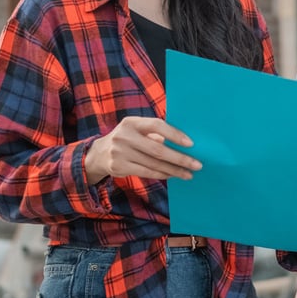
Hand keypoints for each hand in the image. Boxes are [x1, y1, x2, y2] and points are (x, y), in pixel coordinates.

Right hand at [84, 116, 200, 181]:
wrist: (100, 153)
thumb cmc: (128, 139)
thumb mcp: (137, 129)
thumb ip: (156, 133)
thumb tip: (185, 142)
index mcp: (132, 122)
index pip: (156, 125)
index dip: (174, 134)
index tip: (191, 144)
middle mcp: (124, 136)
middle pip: (157, 149)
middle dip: (180, 158)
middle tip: (197, 164)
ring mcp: (120, 152)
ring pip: (154, 163)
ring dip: (174, 170)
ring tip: (188, 173)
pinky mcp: (118, 167)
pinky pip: (146, 172)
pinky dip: (162, 174)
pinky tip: (173, 175)